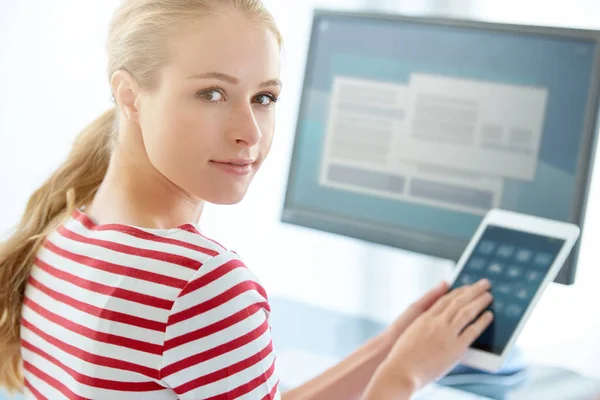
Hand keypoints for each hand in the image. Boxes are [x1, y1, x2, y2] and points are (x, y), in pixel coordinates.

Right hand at [365, 279, 493, 396]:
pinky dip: (482, 322)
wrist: (401, 370)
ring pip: (467, 312)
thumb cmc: (402, 353)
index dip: (458, 292)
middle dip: (473, 290)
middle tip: (484, 284)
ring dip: (480, 302)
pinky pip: (472, 331)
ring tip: (489, 295)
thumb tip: (435, 306)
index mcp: (425, 317)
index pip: (445, 299)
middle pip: (458, 301)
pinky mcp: (456, 348)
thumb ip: (424, 317)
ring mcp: (447, 334)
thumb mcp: (410, 329)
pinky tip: (489, 316)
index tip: (467, 287)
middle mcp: (437, 322)